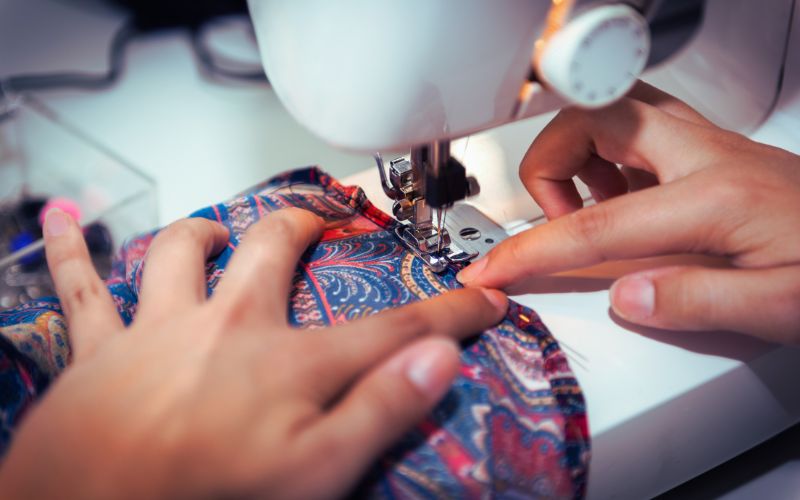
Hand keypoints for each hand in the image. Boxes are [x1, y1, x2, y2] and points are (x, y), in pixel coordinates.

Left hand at [0, 207, 506, 498]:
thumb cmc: (206, 496)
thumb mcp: (316, 473)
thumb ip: (381, 410)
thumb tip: (437, 360)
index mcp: (287, 361)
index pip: (391, 330)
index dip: (448, 313)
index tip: (484, 298)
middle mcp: (225, 325)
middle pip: (275, 253)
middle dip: (306, 229)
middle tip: (323, 222)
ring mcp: (159, 330)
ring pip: (180, 255)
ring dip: (203, 234)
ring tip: (217, 231)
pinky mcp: (99, 350)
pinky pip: (82, 288)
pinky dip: (72, 252)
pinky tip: (63, 220)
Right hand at [457, 82, 799, 342]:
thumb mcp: (782, 309)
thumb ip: (695, 304)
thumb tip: (623, 296)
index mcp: (715, 198)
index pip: (595, 225)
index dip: (533, 250)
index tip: (495, 268)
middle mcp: (705, 154)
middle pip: (591, 117)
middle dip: (548, 162)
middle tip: (554, 216)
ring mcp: (708, 144)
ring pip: (611, 110)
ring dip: (579, 155)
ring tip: (590, 210)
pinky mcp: (710, 149)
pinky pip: (635, 129)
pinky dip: (608, 161)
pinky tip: (628, 205)